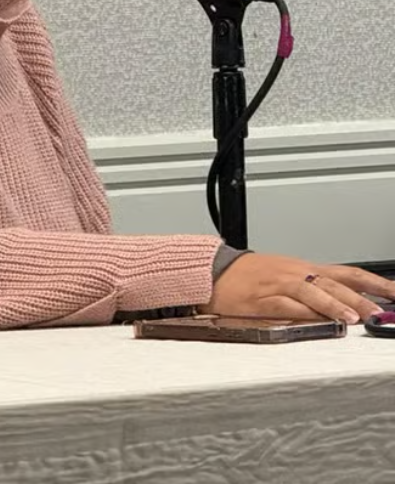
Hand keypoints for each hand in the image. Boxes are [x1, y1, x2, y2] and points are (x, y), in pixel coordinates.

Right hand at [201, 253, 394, 323]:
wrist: (213, 271)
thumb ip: (318, 290)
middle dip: (361, 299)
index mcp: (307, 270)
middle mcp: (298, 275)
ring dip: (334, 305)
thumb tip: (352, 304)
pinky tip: (316, 321)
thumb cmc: (250, 277)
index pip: (350, 274)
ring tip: (353, 317)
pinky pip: (286, 306)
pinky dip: (302, 313)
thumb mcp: (289, 277)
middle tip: (381, 312)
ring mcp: (280, 287)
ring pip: (312, 293)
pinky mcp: (262, 301)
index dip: (377, 283)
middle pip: (335, 284)